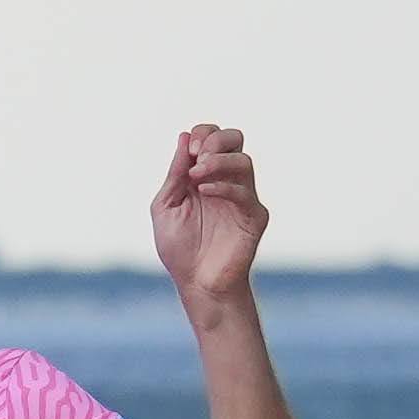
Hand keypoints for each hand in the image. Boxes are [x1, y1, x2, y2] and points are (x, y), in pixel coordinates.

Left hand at [148, 124, 267, 307]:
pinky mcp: (253, 217)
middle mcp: (227, 181)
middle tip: (196, 159)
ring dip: (218, 162)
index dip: (202, 135)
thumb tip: (184, 137)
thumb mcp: (165, 206)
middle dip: (215, 141)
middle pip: (235, 139)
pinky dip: (223, 186)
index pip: (213, 138)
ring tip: (196, 176)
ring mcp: (242, 197)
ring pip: (244, 161)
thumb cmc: (180, 247)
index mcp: (205, 175)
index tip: (188, 151)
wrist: (196, 282)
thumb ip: (175, 174)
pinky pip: (245, 193)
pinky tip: (203, 192)